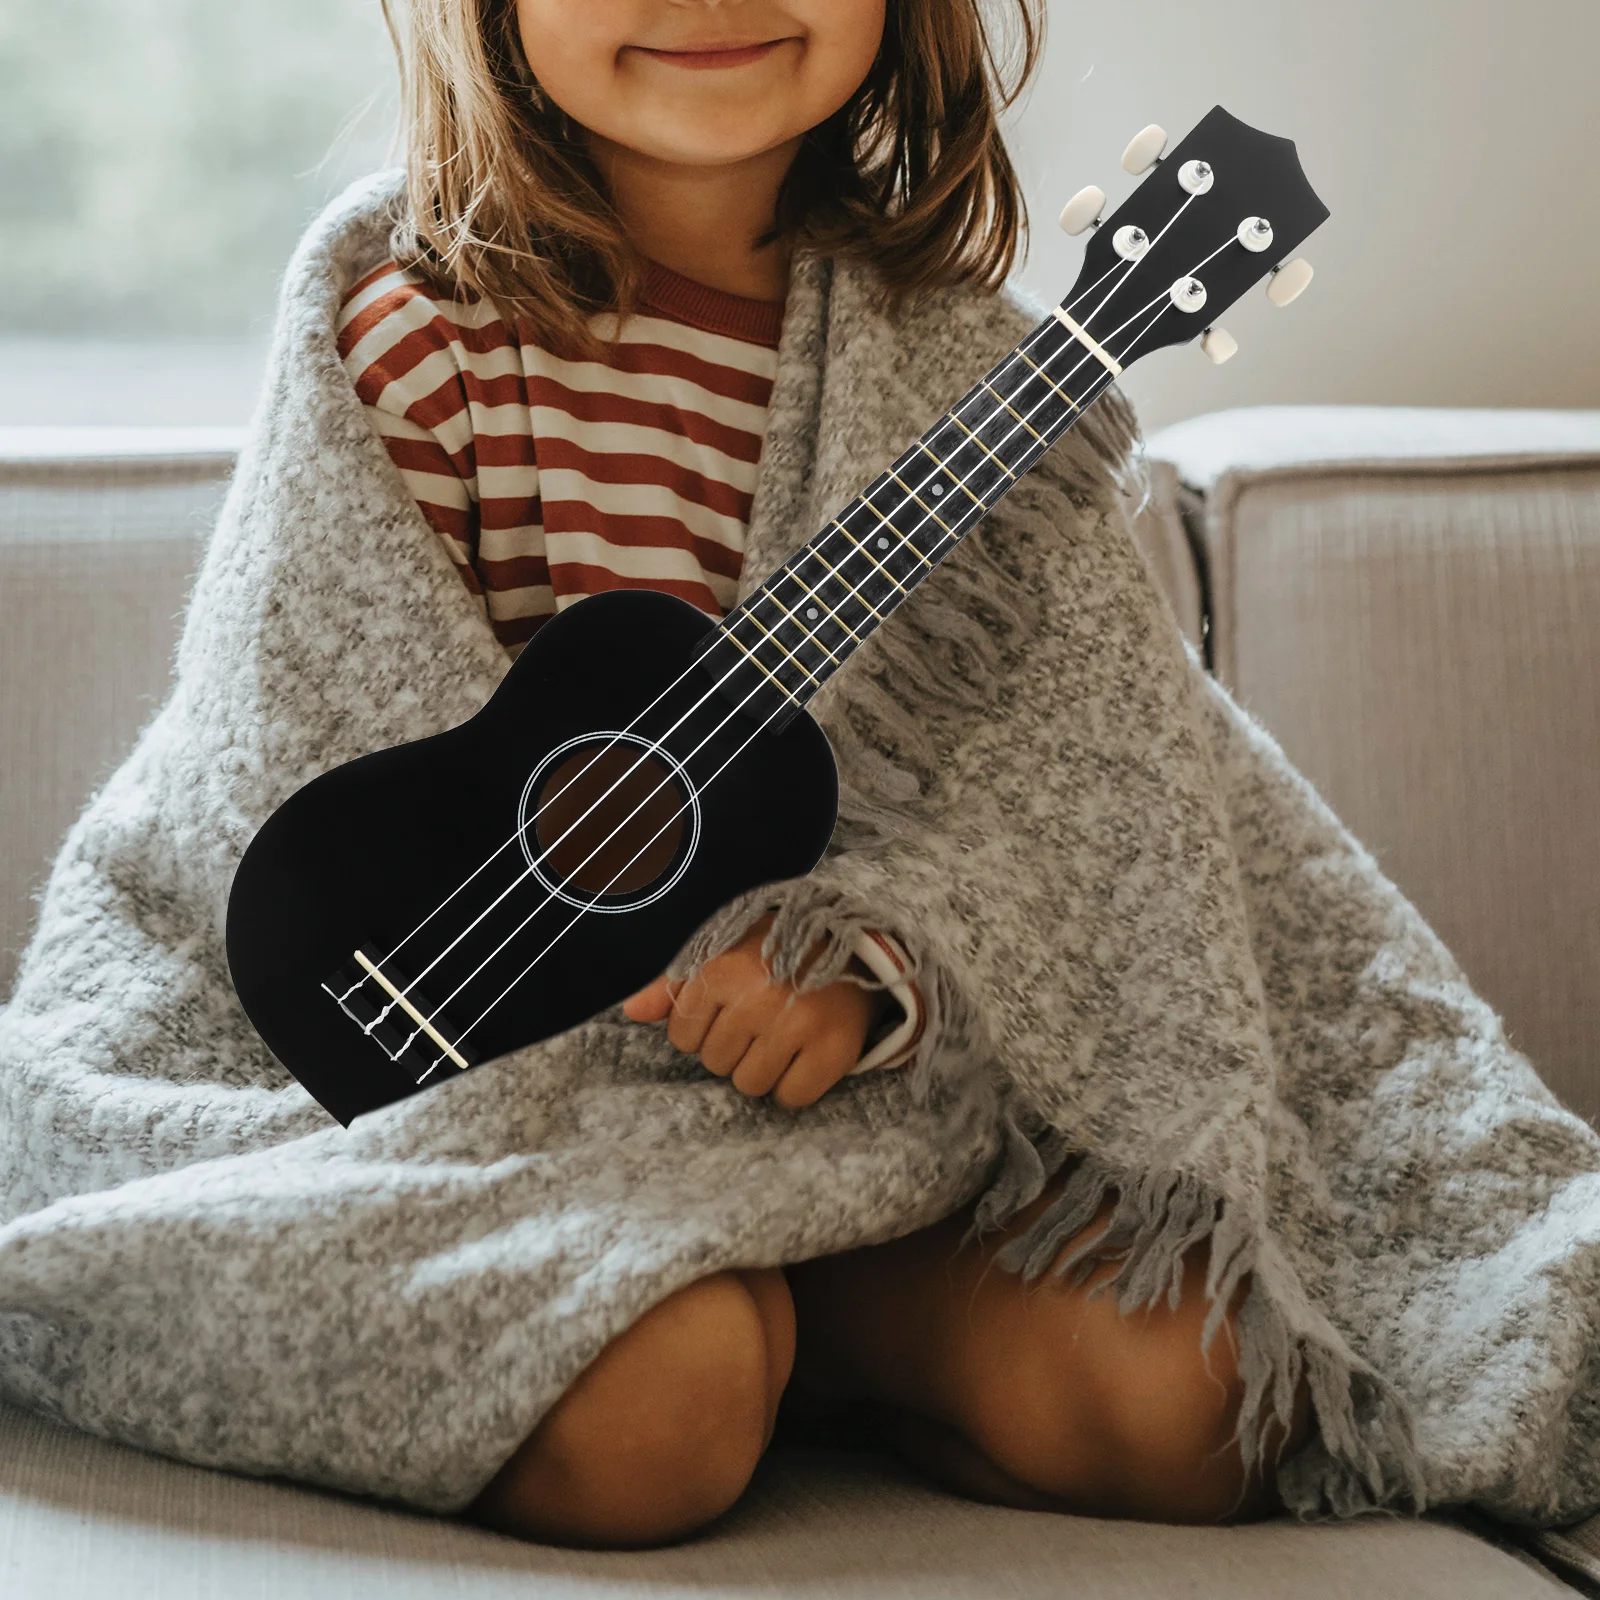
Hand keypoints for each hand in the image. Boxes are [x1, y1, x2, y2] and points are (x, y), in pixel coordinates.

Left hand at [622, 917, 874, 1108]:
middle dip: (734, 1049)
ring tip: (781, 1037)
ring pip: (749, 1084)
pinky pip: (791, 1097)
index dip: (704, 1030)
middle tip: (762, 1021)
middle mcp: (759, 996)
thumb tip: (631, 1011)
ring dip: (762, 1069)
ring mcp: (799, 1024)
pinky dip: (795, 1086)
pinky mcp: (833, 1050)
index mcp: (724, 969)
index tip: (731, 1011)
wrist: (855, 943)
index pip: (683, 1036)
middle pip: (716, 1063)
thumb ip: (674, 982)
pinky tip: (803, 1056)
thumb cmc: (776, 950)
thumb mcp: (723, 950)